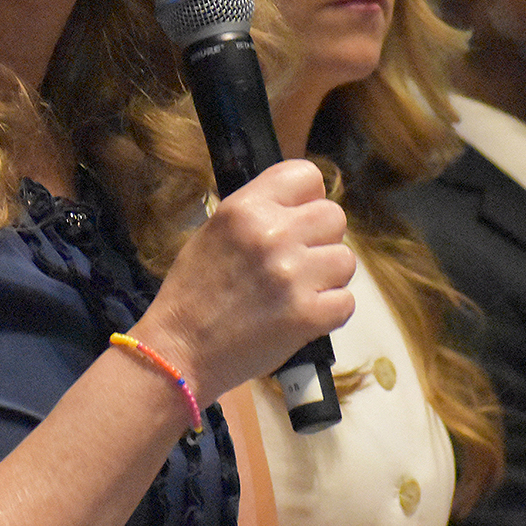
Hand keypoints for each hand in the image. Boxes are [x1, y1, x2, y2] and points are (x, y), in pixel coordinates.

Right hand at [131, 159, 353, 402]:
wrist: (178, 350)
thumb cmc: (192, 292)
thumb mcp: (215, 231)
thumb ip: (258, 212)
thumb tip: (301, 206)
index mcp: (246, 208)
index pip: (307, 176)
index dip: (308, 198)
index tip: (298, 219)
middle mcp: (273, 234)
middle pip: (334, 216)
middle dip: (321, 239)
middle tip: (298, 261)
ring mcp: (293, 276)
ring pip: (346, 260)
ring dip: (327, 277)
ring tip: (298, 291)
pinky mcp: (307, 315)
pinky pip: (346, 302)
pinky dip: (330, 312)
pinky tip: (304, 315)